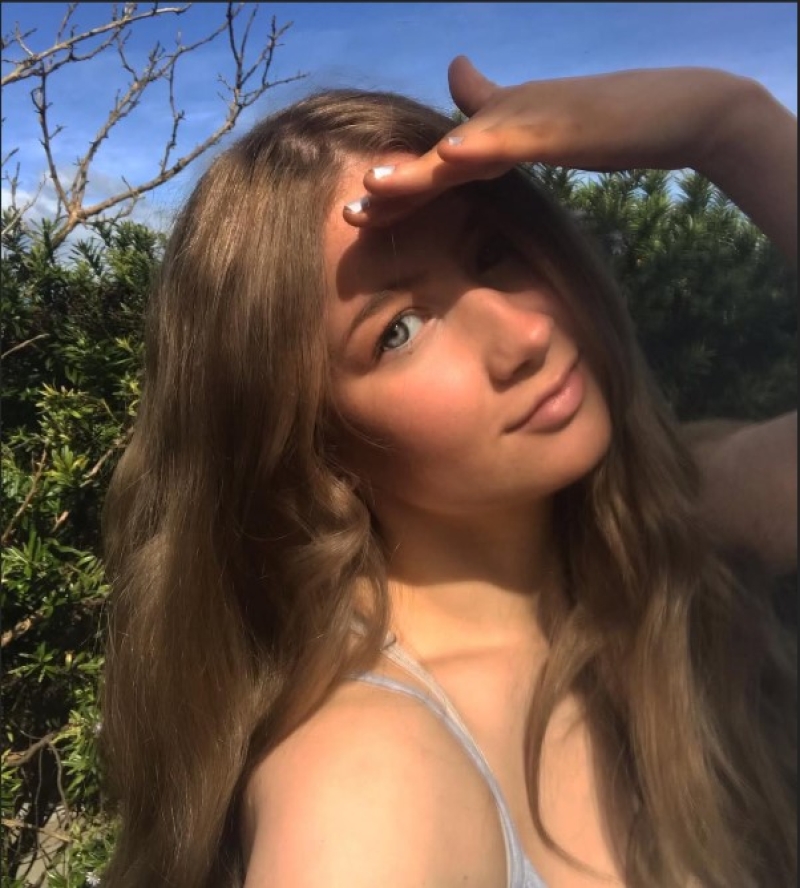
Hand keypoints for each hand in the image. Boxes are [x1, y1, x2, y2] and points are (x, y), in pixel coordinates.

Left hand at [344, 56, 749, 227]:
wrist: (682, 112)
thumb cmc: (614, 125)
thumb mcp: (544, 127)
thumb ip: (499, 111)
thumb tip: (457, 76)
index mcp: (499, 132)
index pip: (439, 167)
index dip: (401, 190)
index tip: (362, 216)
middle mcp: (505, 119)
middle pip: (438, 160)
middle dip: (394, 188)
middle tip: (350, 214)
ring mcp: (531, 117)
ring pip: (463, 147)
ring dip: (419, 168)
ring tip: (375, 185)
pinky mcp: (562, 121)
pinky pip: (516, 135)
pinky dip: (482, 143)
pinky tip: (452, 156)